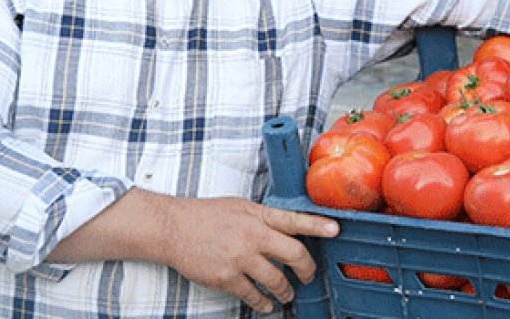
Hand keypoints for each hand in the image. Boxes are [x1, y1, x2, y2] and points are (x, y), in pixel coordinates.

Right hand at [160, 197, 338, 313]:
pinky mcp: (226, 277)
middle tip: (308, 275)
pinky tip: (266, 303)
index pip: (295, 219)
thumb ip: (264, 217)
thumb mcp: (240, 206)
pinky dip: (263, 302)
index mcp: (257, 215)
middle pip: (294, 254)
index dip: (318, 225)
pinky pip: (253, 295)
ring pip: (277, 280)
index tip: (336, 230)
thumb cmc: (206, 215)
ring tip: (287, 293)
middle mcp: (252, 235)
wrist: (173, 228)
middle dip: (307, 269)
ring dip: (286, 291)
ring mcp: (240, 257)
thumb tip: (287, 227)